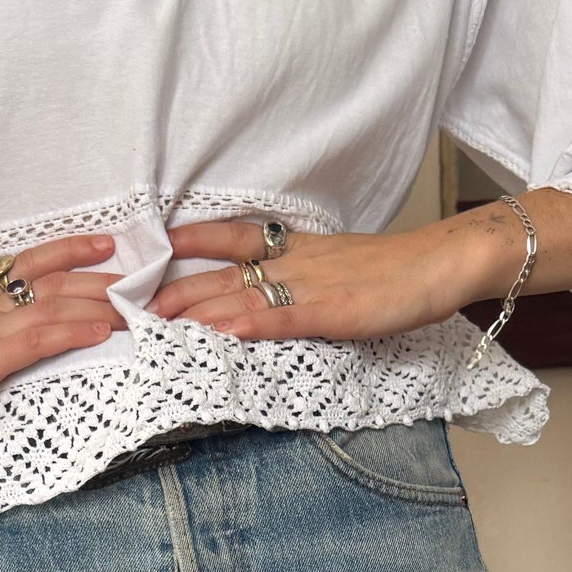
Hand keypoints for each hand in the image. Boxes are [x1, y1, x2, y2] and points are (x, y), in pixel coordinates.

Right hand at [0, 235, 121, 425]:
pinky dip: (76, 331)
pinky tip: (104, 331)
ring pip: (58, 305)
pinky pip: (43, 338)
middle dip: (105, 279)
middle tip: (145, 278)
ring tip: (140, 305)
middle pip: (57, 281)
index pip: (31, 263)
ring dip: (103, 304)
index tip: (104, 244)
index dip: (71, 251)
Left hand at [149, 219, 488, 344]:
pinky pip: (280, 318)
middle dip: (172, 288)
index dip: (189, 239)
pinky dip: (246, 326)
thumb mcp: (340, 266)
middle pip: (219, 272)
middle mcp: (293, 262)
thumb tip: (271, 294)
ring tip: (153, 322)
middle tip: (129, 303)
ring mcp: (310, 286)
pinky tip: (218, 334)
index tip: (148, 246)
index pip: (231, 236)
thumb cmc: (397, 271)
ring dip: (194, 310)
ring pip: (239, 296)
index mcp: (296, 248)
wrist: (441, 263)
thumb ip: (304, 277)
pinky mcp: (330, 312)